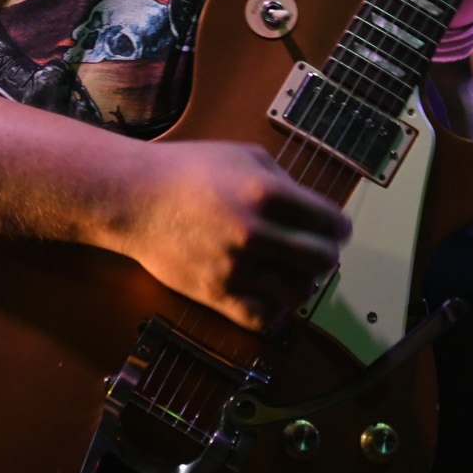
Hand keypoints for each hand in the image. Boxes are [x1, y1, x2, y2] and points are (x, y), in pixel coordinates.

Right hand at [110, 141, 350, 332]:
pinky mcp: (215, 293)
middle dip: (326, 255)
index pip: (329, 221)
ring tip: (291, 273)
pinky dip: (275, 310)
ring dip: (302, 283)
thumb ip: (282, 179)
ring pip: (298, 292)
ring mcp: (235, 266)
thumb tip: (309, 208)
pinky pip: (263, 317)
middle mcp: (255, 232)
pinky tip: (270, 294)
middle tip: (318, 252)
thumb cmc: (186, 170)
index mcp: (266, 193)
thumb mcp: (242, 154)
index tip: (336, 230)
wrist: (134, 198)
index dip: (339, 227)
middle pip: (321, 259)